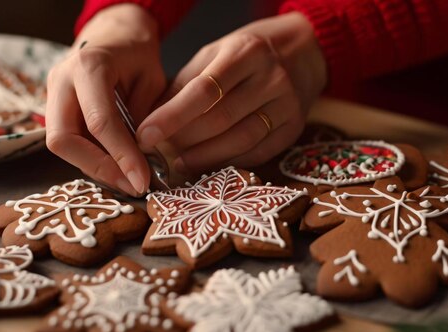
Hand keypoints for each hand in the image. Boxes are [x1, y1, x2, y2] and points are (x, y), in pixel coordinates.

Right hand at [45, 4, 164, 195]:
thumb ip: (144, 117)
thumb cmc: (137, 53)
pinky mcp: (53, 107)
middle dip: (97, 168)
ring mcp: (51, 93)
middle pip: (63, 139)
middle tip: (131, 185)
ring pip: (60, 144)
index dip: (121, 157)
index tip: (143, 181)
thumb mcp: (152, 80)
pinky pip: (68, 141)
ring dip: (93, 167)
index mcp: (89, 66)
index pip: (100, 122)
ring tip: (127, 179)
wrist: (114, 33)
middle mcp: (61, 80)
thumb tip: (141, 161)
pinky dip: (90, 158)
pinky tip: (115, 167)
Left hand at [136, 12, 326, 174]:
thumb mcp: (214, 54)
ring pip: (241, 140)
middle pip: (221, 119)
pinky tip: (208, 164)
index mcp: (245, 53)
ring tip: (180, 162)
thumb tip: (152, 119)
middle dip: (184, 139)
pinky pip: (258, 153)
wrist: (302, 51)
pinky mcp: (295, 128)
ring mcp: (288, 105)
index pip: (203, 90)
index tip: (145, 135)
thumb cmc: (247, 53)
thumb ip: (185, 84)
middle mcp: (271, 78)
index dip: (171, 116)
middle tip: (160, 150)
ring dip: (205, 156)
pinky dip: (229, 162)